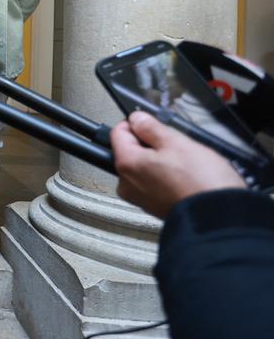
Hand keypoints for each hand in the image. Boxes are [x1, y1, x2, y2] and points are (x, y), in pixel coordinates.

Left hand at [111, 111, 246, 218]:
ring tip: (184, 164)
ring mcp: (140, 198)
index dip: (135, 124)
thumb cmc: (201, 182)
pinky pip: (153, 183)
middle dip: (149, 144)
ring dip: (159, 161)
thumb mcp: (177, 143)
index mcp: (127, 164)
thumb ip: (151, 128)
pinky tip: (185, 177)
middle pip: (130, 152)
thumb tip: (136, 119)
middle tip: (175, 145)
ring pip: (143, 168)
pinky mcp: (154, 207)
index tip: (151, 124)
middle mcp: (127, 184)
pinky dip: (165, 176)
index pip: (117, 133)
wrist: (221, 219)